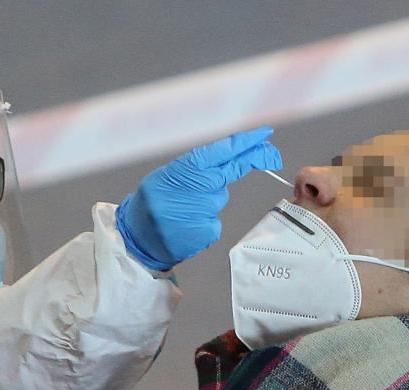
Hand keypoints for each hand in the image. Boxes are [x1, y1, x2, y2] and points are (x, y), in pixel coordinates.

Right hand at [117, 126, 282, 270]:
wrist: (137, 236)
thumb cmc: (153, 201)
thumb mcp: (168, 175)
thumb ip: (197, 168)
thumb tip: (229, 162)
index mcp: (186, 167)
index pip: (224, 150)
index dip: (247, 142)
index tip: (266, 134)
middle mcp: (197, 186)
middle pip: (231, 171)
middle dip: (251, 161)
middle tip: (271, 155)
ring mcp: (203, 210)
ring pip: (218, 199)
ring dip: (206, 202)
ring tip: (182, 209)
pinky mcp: (207, 231)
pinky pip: (213, 222)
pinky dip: (203, 223)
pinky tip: (185, 225)